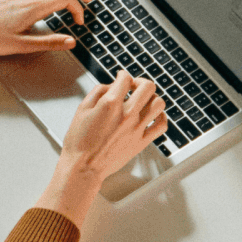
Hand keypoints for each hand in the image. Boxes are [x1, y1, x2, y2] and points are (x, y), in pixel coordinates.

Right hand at [35, 70, 166, 230]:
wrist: (84, 167)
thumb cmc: (80, 140)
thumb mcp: (82, 108)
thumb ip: (99, 91)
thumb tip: (112, 86)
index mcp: (110, 104)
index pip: (125, 78)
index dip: (122, 74)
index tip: (121, 77)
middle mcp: (127, 114)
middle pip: (148, 87)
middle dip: (140, 81)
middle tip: (134, 86)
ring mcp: (137, 129)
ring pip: (158, 104)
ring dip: (152, 98)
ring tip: (144, 101)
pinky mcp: (142, 143)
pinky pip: (161, 126)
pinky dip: (160, 117)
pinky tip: (153, 116)